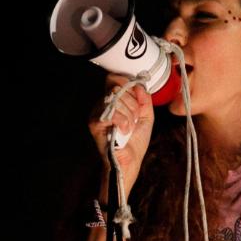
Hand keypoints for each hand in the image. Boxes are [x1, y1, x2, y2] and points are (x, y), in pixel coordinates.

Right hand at [88, 73, 154, 195]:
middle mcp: (102, 104)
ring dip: (130, 115)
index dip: (128, 84)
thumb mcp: (145, 116)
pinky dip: (124, 122)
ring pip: (116, 99)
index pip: (114, 79)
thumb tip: (140, 85)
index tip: (138, 96)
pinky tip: (124, 131)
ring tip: (129, 128)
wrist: (129, 162)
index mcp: (112, 101)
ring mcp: (96, 112)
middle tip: (134, 119)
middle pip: (117, 87)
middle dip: (133, 104)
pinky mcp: (95, 123)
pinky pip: (113, 112)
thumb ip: (144, 99)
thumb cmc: (135, 141)